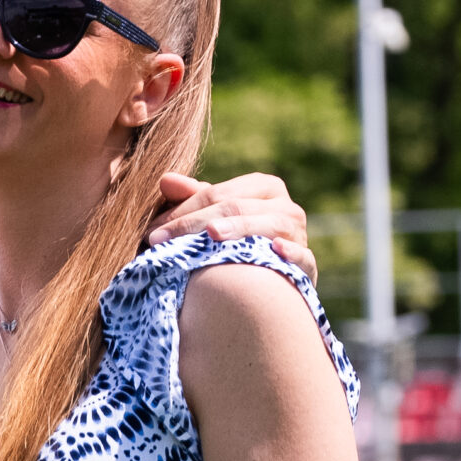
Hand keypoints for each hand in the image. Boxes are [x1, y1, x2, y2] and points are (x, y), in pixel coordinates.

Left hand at [146, 172, 317, 283]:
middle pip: (237, 208)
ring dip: (241, 228)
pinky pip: (303, 256)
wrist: (269, 281)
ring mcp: (299, 234)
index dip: (182, 211)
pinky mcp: (309, 264)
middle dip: (195, 224)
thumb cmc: (234, 242)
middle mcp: (285, 206)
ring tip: (213, 234)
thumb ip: (190, 199)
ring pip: (270, 225)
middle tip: (161, 242)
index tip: (152, 231)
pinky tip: (274, 249)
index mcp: (264, 187)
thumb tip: (165, 179)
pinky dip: (291, 252)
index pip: (218, 194)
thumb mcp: (212, 217)